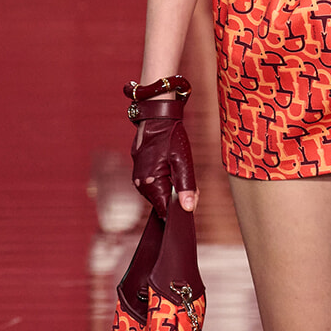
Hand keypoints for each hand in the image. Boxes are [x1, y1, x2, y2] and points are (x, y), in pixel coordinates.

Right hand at [131, 101, 197, 218]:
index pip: (165, 211)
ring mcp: (138, 179)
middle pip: (163, 203)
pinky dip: (165, 182)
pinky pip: (154, 185)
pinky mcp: (139, 173)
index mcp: (151, 184)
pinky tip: (171, 168)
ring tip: (179, 170)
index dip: (180, 209)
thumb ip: (186, 187)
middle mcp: (141, 185)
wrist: (156, 118)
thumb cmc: (170, 137)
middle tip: (189, 182)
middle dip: (178, 197)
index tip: (191, 200)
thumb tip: (188, 209)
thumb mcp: (183, 162)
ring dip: (171, 188)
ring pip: (159, 195)